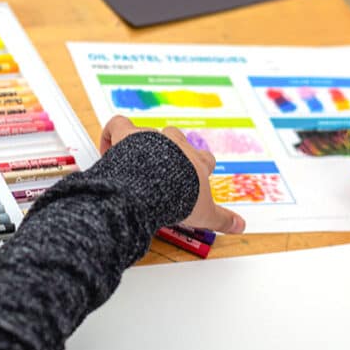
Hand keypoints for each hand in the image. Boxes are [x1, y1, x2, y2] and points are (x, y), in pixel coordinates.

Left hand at [100, 116, 245, 234]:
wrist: (154, 188)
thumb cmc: (180, 197)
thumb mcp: (206, 214)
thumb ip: (223, 219)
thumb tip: (241, 226)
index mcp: (196, 161)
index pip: (204, 159)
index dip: (199, 168)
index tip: (193, 181)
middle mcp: (176, 145)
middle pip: (178, 139)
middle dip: (173, 150)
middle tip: (166, 169)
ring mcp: (152, 138)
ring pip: (151, 133)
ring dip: (144, 144)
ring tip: (137, 163)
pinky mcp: (128, 135)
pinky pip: (119, 124)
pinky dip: (112, 133)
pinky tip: (109, 147)